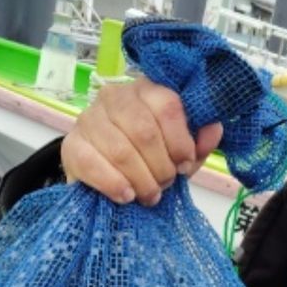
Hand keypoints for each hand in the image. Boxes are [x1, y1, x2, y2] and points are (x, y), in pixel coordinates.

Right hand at [61, 79, 223, 205]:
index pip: (167, 105)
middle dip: (161, 166)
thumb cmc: (147, 159)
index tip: (185, 165)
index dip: (180, 141)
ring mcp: (89, 119)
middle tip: (164, 184)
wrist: (105, 176)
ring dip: (141, 180)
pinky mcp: (72, 145)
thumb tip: (214, 129)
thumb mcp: (178, 152)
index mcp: (146, 90)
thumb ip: (199, 142)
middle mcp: (115, 96)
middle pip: (144, 131)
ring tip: (149, 195)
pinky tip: (126, 196)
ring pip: (121, 151)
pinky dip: (114, 184)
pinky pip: (93, 164)